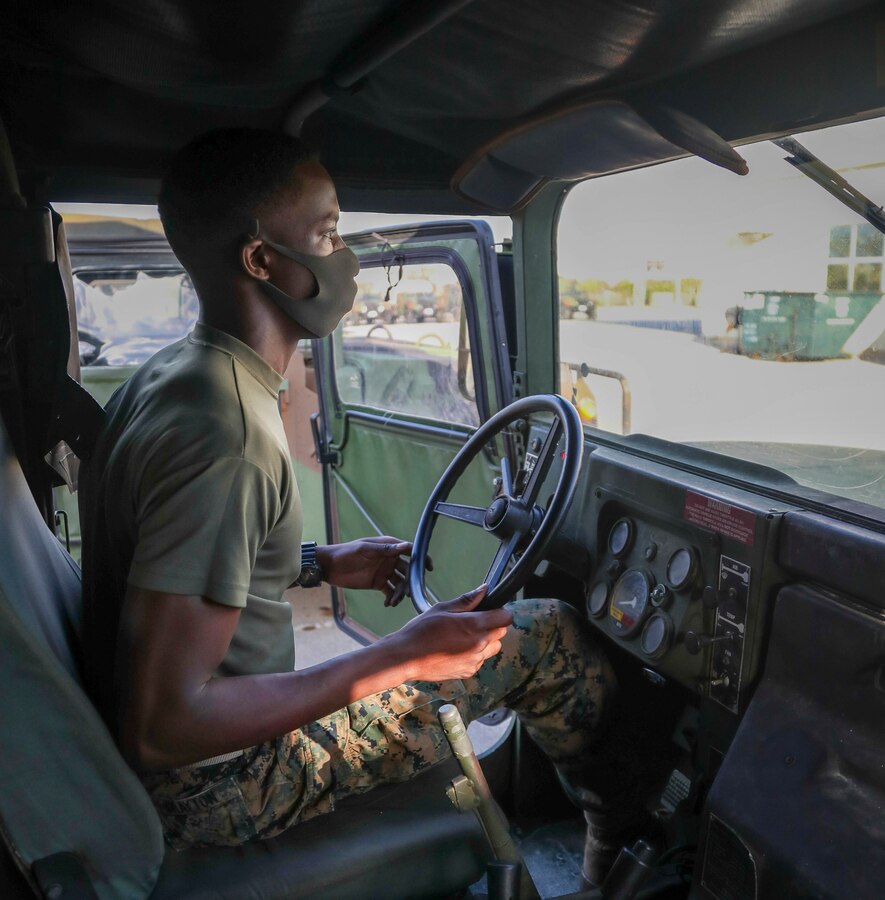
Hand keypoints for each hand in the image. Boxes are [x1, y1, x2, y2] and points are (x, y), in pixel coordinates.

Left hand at [317, 536, 431, 606]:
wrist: (329, 566)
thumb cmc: (345, 553)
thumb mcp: (364, 550)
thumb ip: (384, 549)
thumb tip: (405, 546)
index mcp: (389, 547)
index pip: (410, 551)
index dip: (422, 558)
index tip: (429, 568)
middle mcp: (390, 559)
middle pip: (408, 571)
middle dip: (410, 582)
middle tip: (408, 593)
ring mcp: (385, 572)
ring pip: (400, 583)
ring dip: (400, 593)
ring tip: (393, 602)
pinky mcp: (378, 583)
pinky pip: (390, 592)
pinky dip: (391, 598)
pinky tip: (388, 604)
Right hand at [387, 584, 512, 681]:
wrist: (406, 657)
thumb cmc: (421, 630)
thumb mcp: (442, 608)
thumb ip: (467, 600)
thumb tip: (484, 590)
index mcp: (474, 626)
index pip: (505, 618)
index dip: (500, 612)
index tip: (490, 610)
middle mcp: (479, 645)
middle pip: (501, 633)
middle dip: (493, 625)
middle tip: (474, 622)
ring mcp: (474, 661)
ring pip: (493, 648)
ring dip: (486, 641)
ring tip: (465, 636)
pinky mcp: (468, 672)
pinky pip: (480, 660)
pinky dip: (475, 654)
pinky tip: (457, 649)